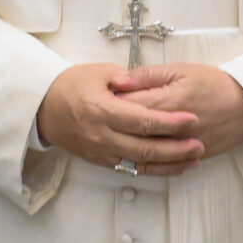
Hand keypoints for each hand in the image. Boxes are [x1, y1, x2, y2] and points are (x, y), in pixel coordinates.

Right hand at [36, 63, 204, 174]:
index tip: (192, 119)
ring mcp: (102, 151)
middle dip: (176, 148)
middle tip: (199, 144)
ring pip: (141, 163)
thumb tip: (149, 81)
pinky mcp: (101, 161)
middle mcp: (103, 135)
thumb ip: (127, 78)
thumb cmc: (71, 85)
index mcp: (104, 110)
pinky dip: (154, 169)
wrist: (42, 108)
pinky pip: (131, 169)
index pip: (144, 120)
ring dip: (169, 164)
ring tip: (193, 160)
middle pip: (146, 147)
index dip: (171, 122)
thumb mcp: (97, 72)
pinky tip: (173, 167)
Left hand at [110, 64, 242, 160]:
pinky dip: (147, 162)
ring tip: (118, 136)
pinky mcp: (188, 158)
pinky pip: (162, 166)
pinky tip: (136, 155)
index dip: (111, 102)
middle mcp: (170, 129)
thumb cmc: (217, 84)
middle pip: (131, 131)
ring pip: (144, 153)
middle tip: (104, 119)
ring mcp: (179, 147)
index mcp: (166, 102)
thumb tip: (121, 80)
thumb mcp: (182, 69)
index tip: (101, 97)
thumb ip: (149, 75)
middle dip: (115, 126)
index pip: (127, 105)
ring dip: (127, 146)